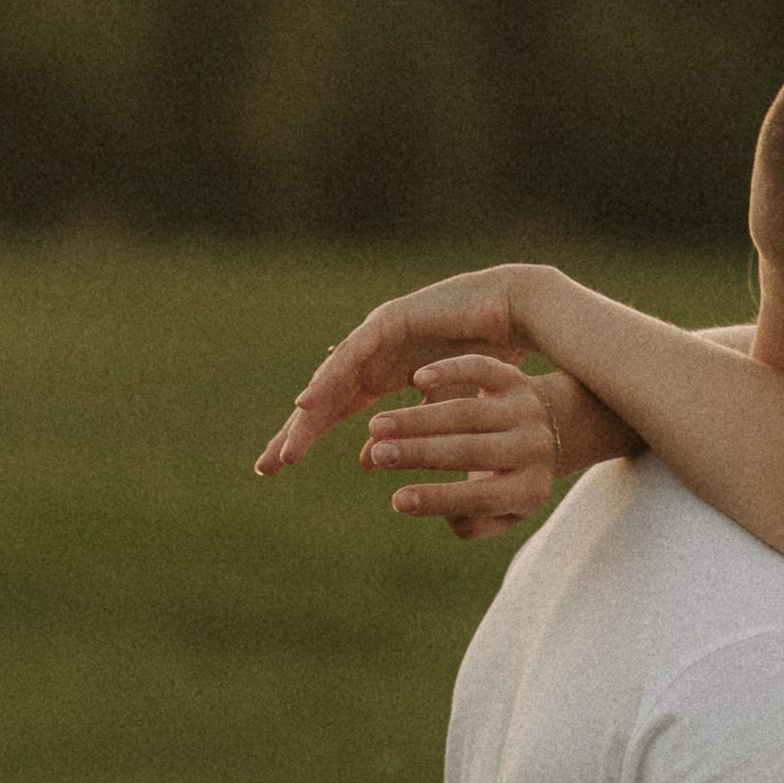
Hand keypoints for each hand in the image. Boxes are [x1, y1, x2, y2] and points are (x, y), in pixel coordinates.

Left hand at [256, 269, 529, 475]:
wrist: (517, 314)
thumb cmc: (487, 357)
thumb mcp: (441, 409)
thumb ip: (405, 432)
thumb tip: (365, 462)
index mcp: (381, 376)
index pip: (332, 412)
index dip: (305, 437)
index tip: (276, 468)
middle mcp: (372, 356)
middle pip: (323, 399)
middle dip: (295, 432)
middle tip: (266, 466)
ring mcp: (377, 335)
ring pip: (332, 379)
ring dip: (309, 413)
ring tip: (288, 445)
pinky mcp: (391, 320)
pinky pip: (353, 353)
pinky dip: (330, 378)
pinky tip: (309, 401)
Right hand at [361, 354, 562, 542]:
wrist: (557, 430)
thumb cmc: (510, 480)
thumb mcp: (500, 510)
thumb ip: (467, 519)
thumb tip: (427, 505)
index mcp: (531, 489)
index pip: (482, 498)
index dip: (438, 500)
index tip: (396, 501)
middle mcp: (533, 448)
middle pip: (471, 451)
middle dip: (420, 453)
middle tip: (379, 455)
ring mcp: (523, 409)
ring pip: (467, 413)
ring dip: (418, 419)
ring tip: (377, 427)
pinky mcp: (512, 377)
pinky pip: (479, 369)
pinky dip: (450, 371)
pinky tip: (417, 380)